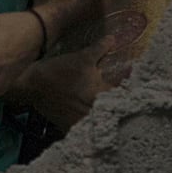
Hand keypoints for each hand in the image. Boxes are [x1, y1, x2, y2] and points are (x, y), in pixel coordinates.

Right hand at [9, 39, 132, 131]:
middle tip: (130, 112)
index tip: (139, 97)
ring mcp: (81, 121)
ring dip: (106, 123)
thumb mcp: (81, 57)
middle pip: (114, 115)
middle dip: (121, 113)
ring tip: (113, 121)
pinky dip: (90, 131)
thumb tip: (114, 39)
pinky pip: (85, 133)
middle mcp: (94, 109)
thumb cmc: (58, 70)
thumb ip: (100, 49)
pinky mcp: (70, 127)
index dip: (131, 97)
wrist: (32, 84)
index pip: (123, 97)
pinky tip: (93, 128)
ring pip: (100, 126)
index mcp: (100, 92)